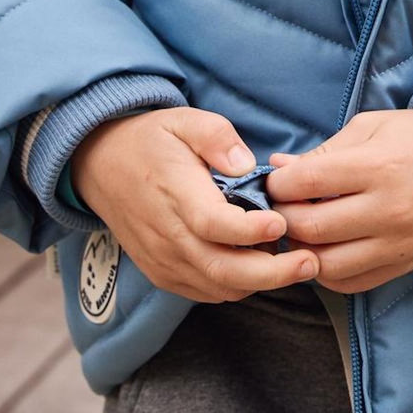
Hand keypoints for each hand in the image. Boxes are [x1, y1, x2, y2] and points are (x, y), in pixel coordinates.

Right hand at [70, 107, 318, 302]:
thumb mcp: (185, 120)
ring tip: (296, 264)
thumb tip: (246, 165)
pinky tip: (262, 267)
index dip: (250, 231)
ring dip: (259, 282)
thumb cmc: (152, 140)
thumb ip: (217, 137)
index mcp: (174, 193)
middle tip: (311, 262)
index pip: (214, 224)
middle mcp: (167, 235)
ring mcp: (163, 260)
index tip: (281, 223)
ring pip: (218, 287)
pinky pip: (205, 292)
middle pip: (222, 269)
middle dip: (272, 273)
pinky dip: (237, 286)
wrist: (101, 165)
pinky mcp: (162, 273)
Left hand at [264, 109, 412, 293]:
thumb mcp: (370, 128)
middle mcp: (387, 210)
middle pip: (311, 226)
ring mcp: (397, 244)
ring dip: (302, 250)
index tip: (273, 182)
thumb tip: (278, 169)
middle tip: (279, 208)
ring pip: (326, 264)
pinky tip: (324, 250)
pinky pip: (351, 283)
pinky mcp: (404, 265)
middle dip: (281, 218)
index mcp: (377, 168)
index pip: (308, 183)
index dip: (278, 184)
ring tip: (299, 231)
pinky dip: (327, 272)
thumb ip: (323, 151)